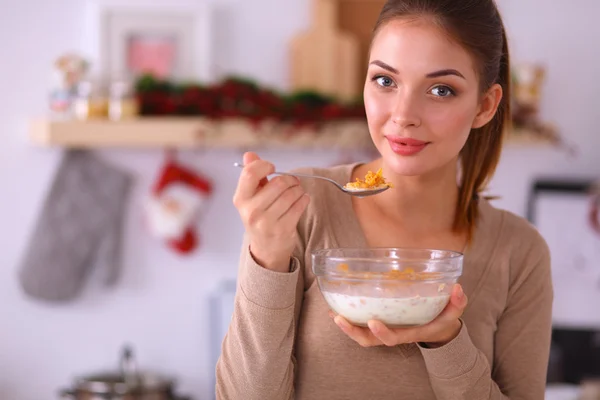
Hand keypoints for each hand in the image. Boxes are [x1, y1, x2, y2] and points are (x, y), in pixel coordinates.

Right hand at [233, 152, 309, 271]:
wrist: (266, 248)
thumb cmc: (260, 216)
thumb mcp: (252, 196)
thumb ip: (252, 175)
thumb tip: (249, 154)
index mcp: (240, 199)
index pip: (250, 173)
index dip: (264, 165)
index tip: (272, 168)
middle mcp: (251, 211)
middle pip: (277, 183)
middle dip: (290, 179)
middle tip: (293, 181)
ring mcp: (266, 222)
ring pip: (290, 194)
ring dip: (298, 189)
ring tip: (298, 191)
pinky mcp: (283, 229)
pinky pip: (299, 206)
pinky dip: (304, 199)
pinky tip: (302, 199)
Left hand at [331, 284, 467, 347]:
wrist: (438, 328)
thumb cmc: (443, 317)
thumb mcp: (454, 311)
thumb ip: (457, 302)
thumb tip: (458, 288)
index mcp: (410, 332)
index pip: (393, 338)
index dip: (382, 332)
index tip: (372, 322)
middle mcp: (394, 333)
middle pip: (369, 340)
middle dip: (353, 332)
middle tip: (339, 318)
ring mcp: (386, 329)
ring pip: (362, 335)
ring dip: (346, 326)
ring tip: (332, 313)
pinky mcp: (380, 322)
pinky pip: (361, 324)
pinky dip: (348, 317)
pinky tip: (336, 306)